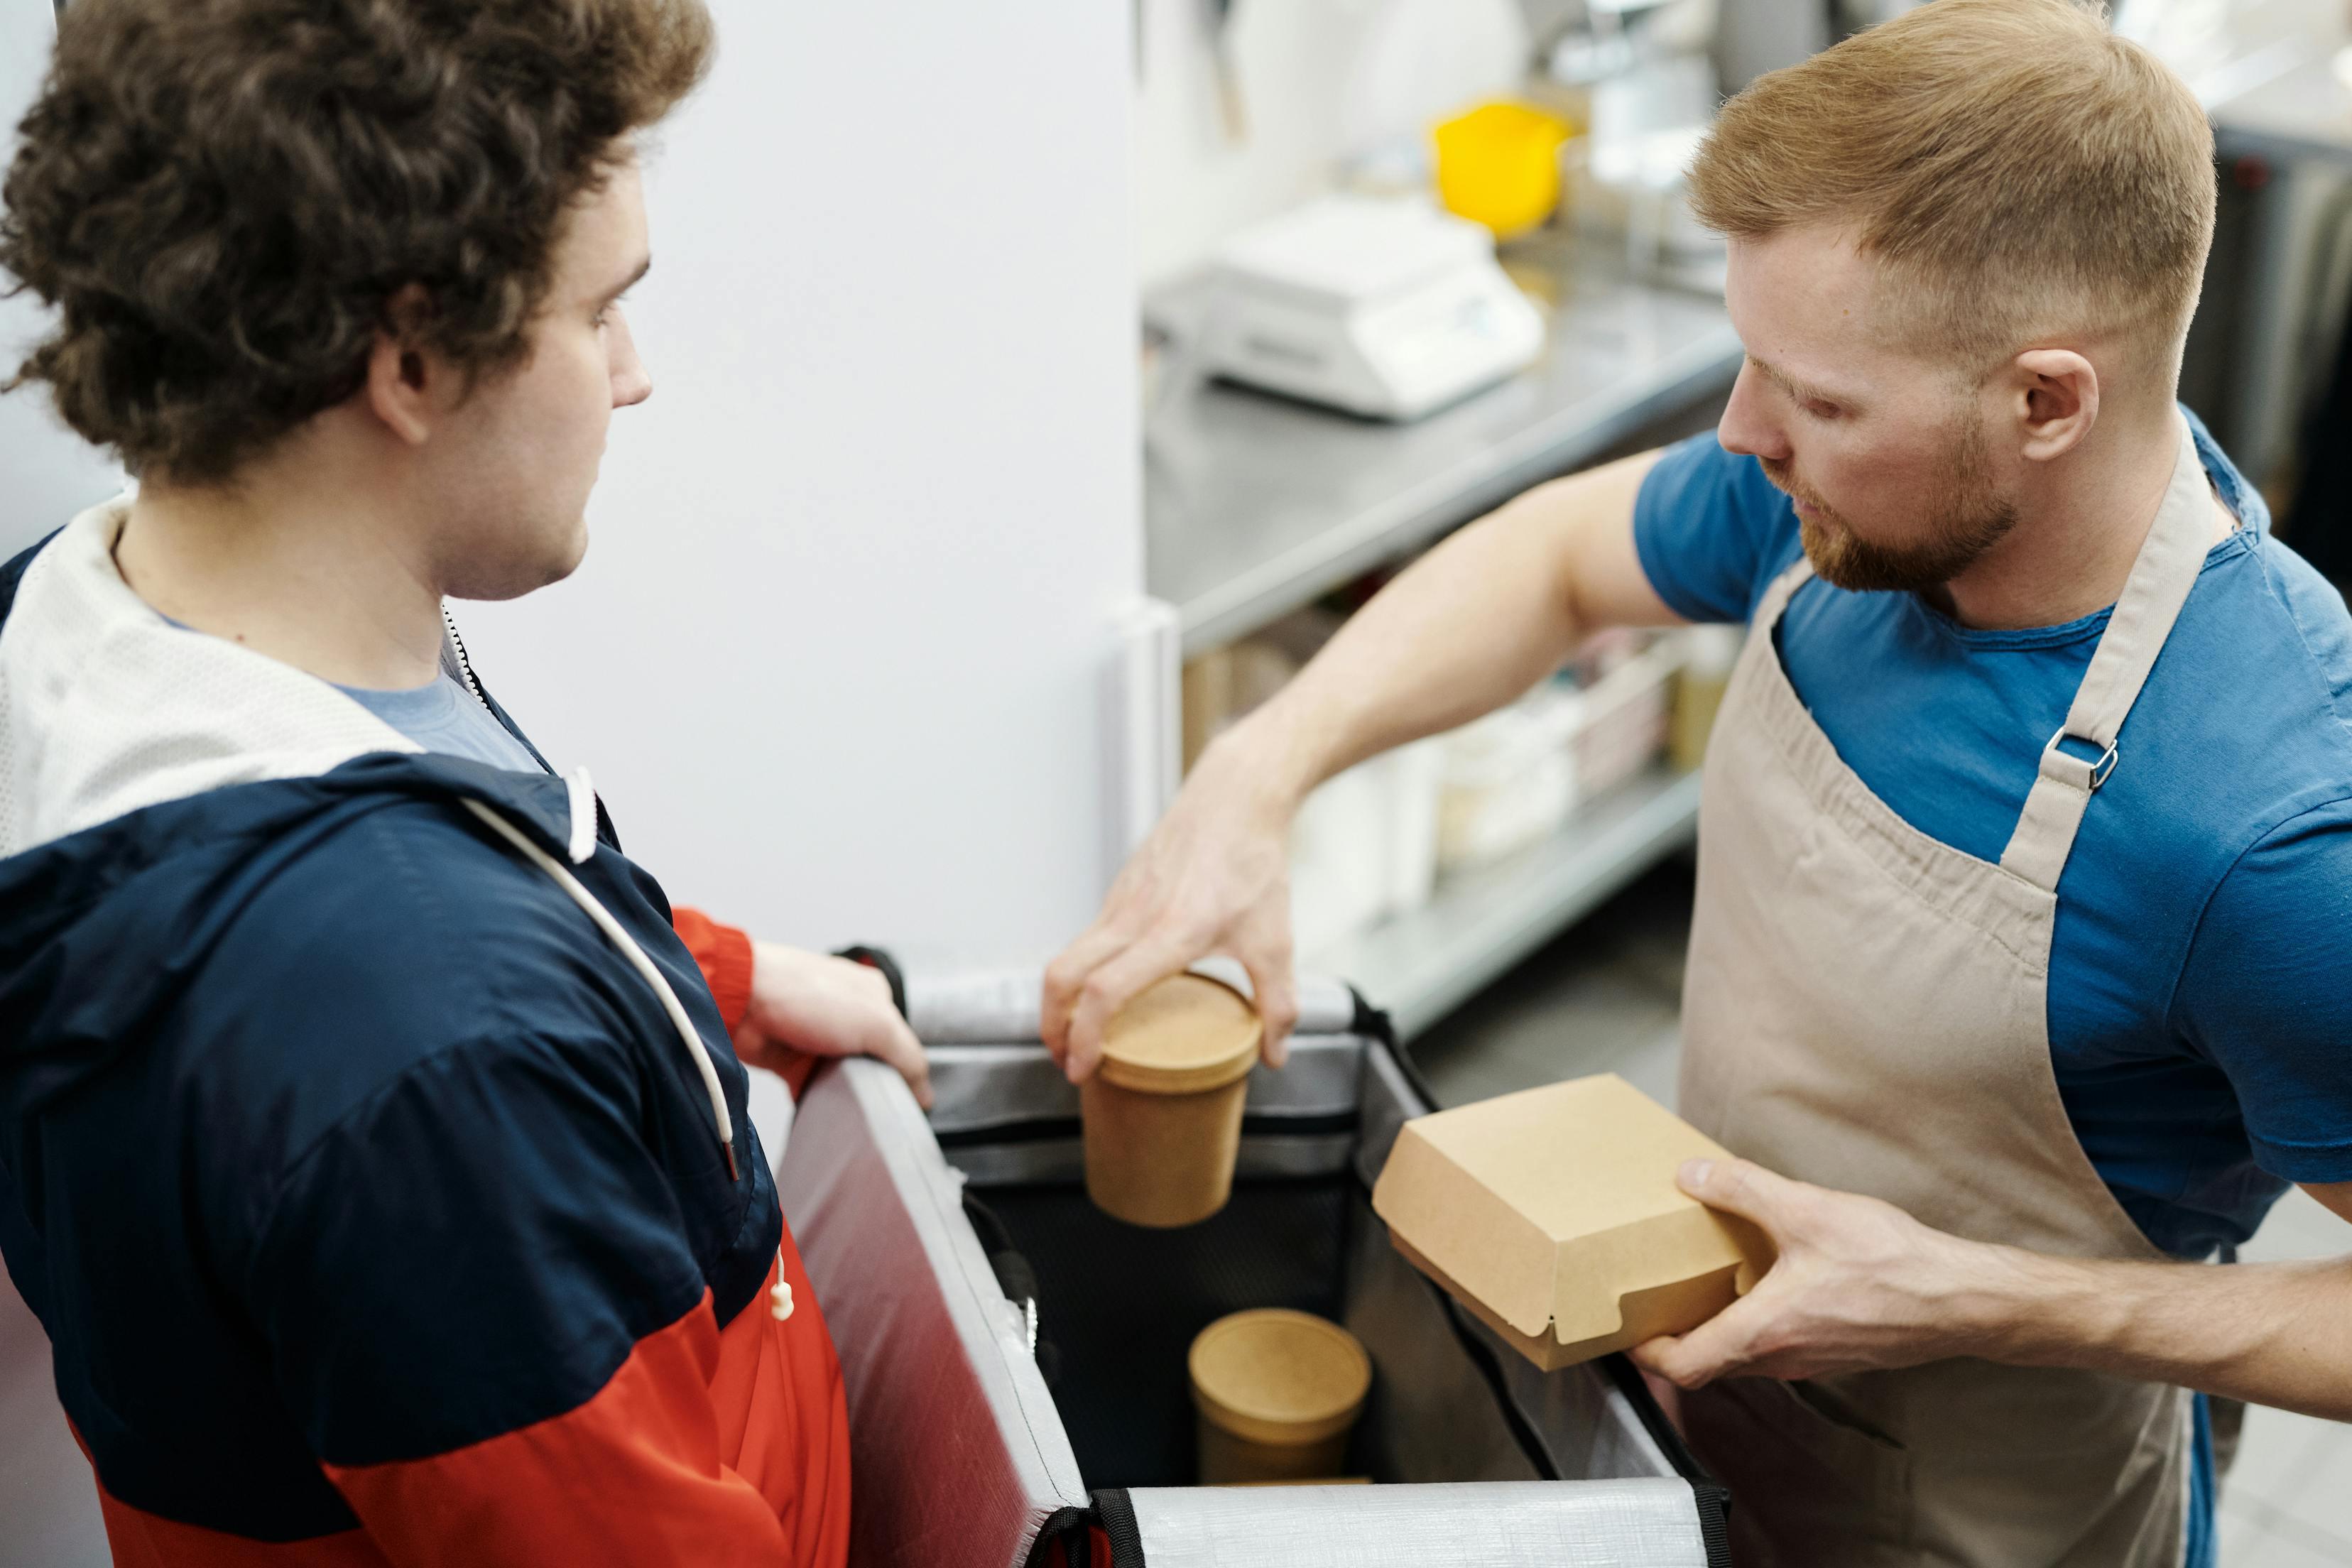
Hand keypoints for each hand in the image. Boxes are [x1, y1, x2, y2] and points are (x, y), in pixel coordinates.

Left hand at [734, 943, 931, 1109]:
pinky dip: (819, 1105)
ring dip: (846, 1097)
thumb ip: (908, 1057)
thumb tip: (926, 1093)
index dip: (908, 1073)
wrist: (742, 1000)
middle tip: (880, 1112)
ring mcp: (818, 1038)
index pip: (903, 1042)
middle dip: (875, 1087)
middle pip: (874, 1063)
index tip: (909, 1103)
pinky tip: (826, 1117)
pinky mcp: (791, 1061)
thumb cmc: (807, 994)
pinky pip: (812, 1091)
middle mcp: (847, 1015)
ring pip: (843, 1079)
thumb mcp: (877, 1023)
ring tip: (853, 1117)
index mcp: (874, 996)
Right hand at [1042, 725, 1302, 1083]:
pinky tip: (1103, 992)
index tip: (1081, 1068)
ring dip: (1060, 1000)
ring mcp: (1120, 901)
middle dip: (1051, 1025)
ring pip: (1067, 954)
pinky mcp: (1119, 891)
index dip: (1083, 1036)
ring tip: (1078, 1036)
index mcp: (1171, 932)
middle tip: (1065, 1061)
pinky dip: (1079, 973)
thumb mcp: (1276, 942)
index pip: (1104, 991)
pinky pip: (1085, 938)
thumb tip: (1274, 1056)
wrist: (1235, 798)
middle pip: (1062, 975)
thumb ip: (1278, 1004)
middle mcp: (1134, 916)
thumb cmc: (1254, 865)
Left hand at [1631, 1157, 2014, 1388]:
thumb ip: (1743, 1190)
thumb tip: (1691, 1175)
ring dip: (1716, 1331)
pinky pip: (1777, 1348)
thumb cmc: (1891, 1264)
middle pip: (1708, 1366)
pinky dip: (1754, 1325)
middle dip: (1675, 1339)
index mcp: (1763, 1332)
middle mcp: (1781, 1358)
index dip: (1647, 1353)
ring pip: (1743, 1359)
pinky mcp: (1834, 1353)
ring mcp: (1809, 1361)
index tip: (1627, 1332)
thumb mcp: (1806, 1210)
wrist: (1960, 1300)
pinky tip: (1761, 1284)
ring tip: (1700, 1288)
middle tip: (1654, 1303)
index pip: (1684, 1366)